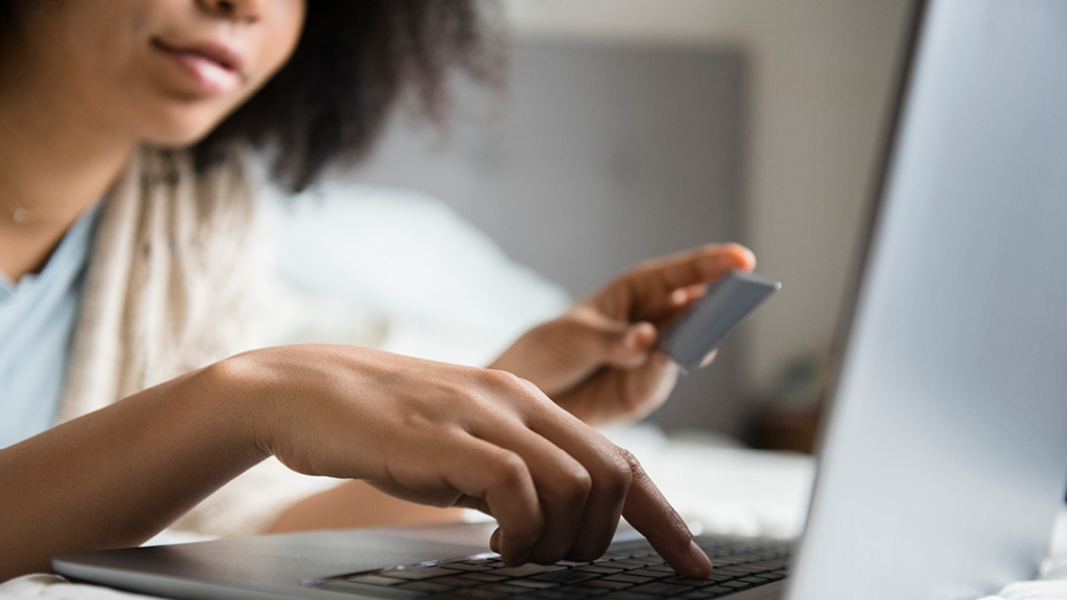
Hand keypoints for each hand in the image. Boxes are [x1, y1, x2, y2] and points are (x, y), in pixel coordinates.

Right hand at [218, 345, 712, 576]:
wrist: (303, 391)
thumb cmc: (383, 426)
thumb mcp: (465, 444)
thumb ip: (514, 469)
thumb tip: (557, 517)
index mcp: (529, 403)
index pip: (621, 460)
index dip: (664, 517)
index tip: (691, 562)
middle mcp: (519, 402)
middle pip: (615, 475)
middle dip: (610, 538)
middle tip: (563, 561)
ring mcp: (485, 416)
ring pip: (577, 485)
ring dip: (558, 540)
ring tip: (517, 551)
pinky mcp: (448, 438)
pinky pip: (520, 489)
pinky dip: (519, 531)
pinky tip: (491, 542)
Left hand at [490, 244, 755, 425]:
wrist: (529, 395)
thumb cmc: (549, 350)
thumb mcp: (573, 337)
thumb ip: (612, 340)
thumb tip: (649, 339)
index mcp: (636, 292)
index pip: (680, 275)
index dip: (713, 265)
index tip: (744, 260)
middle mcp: (653, 323)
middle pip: (696, 311)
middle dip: (719, 305)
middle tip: (740, 299)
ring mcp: (653, 359)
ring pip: (686, 348)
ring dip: (697, 341)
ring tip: (703, 336)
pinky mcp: (644, 392)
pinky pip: (660, 381)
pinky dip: (662, 373)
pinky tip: (662, 363)